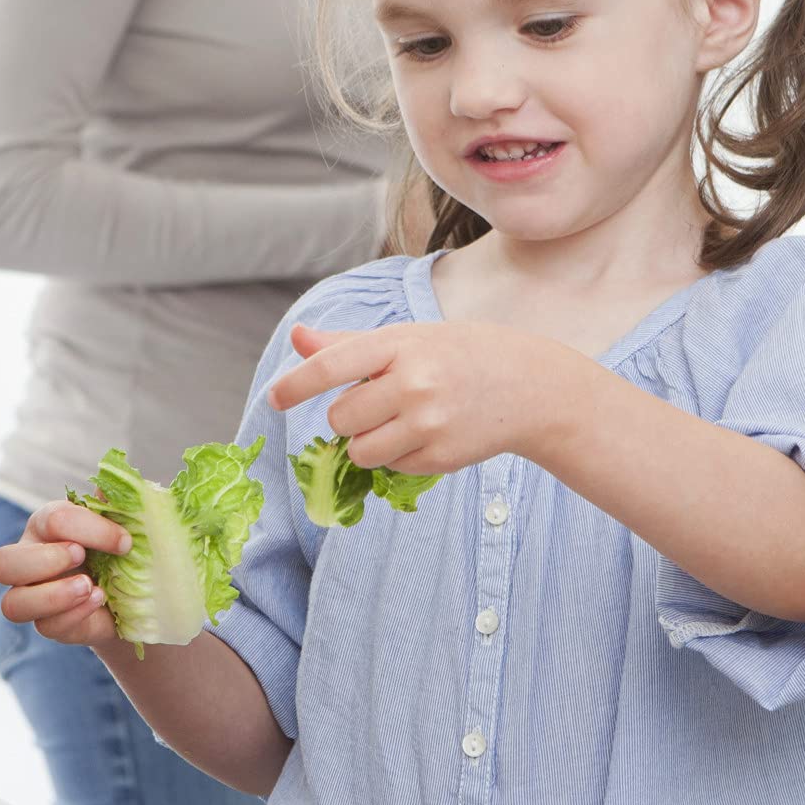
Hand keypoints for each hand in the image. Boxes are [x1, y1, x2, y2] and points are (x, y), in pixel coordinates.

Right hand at [0, 501, 126, 648]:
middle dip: (44, 560)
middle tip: (82, 556)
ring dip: (52, 596)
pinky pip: (46, 626)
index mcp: (46, 525)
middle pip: (2, 563)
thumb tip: (112, 484)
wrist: (136, 592)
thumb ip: (116, 504)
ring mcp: (34, 596)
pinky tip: (99, 600)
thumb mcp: (124, 523)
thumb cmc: (121, 548)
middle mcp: (29, 560)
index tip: (125, 541)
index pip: (52, 520)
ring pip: (12, 605)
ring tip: (89, 586)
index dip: (90, 528)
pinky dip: (75, 614)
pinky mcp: (50, 624)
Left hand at [265, 320, 576, 476]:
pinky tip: (428, 434)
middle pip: (341, 417)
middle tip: (378, 402)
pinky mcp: (440, 458)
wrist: (529, 386)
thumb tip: (298, 338)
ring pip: (361, 450)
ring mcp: (428, 423)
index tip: (275, 399)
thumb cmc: (458, 354)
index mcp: (400, 344)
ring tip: (401, 420)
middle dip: (349, 417)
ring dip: (368, 442)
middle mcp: (413, 383)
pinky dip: (397, 456)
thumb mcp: (408, 337)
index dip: (296, 385)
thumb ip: (348, 344)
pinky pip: (391, 467)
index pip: (332, 366)